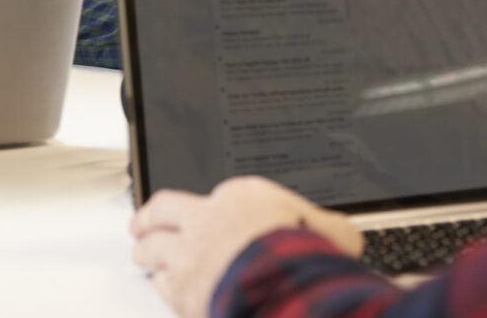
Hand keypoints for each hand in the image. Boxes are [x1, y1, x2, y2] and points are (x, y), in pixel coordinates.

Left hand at [131, 176, 362, 317]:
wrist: (278, 282)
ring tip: (141, 253)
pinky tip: (160, 288)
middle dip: (149, 217)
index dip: (206, 204)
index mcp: (240, 197)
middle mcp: (206, 221)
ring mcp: (188, 256)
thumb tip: (346, 234)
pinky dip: (159, 285)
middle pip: (162, 212)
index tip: (203, 210)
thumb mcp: (328, 231)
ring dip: (145, 251)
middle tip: (141, 222)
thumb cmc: (299, 252)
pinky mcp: (181, 291)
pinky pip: (160, 286)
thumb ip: (329, 229)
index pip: (213, 195)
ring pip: (152, 249)